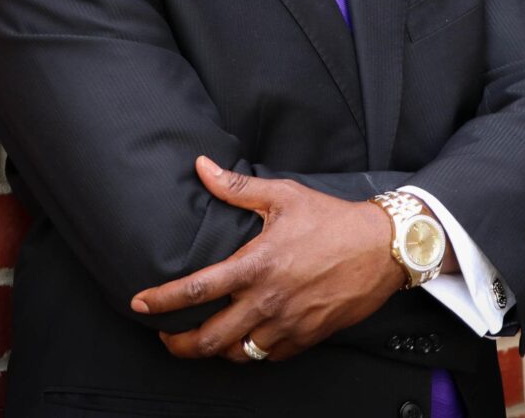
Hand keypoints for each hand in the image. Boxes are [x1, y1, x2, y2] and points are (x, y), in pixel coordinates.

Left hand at [131, 156, 405, 361]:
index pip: (196, 290)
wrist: (383, 247)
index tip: (141, 304)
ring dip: (217, 350)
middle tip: (166, 338)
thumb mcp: (284, 196)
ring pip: (238, 354)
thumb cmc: (334, 219)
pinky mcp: (307, 337)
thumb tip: (203, 167)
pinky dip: (253, 352)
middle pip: (210, 339)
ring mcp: (288, 324)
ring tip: (206, 339)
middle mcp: (268, 300)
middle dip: (179, 344)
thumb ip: (237, 187)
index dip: (162, 301)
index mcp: (257, 265)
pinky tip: (248, 338)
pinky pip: (269, 357)